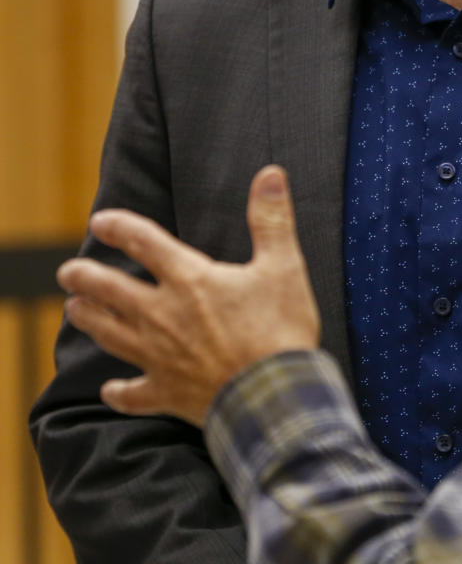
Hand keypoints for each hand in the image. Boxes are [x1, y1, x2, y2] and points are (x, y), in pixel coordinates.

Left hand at [57, 165, 319, 426]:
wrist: (273, 397)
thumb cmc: (279, 330)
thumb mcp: (283, 266)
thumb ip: (271, 218)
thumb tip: (270, 174)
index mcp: (189, 280)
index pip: (144, 243)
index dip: (120, 228)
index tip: (100, 221)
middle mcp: (163, 315)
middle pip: (112, 291)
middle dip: (86, 278)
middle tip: (68, 271)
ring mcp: (160, 357)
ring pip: (111, 335)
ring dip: (90, 321)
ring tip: (74, 310)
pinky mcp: (166, 393)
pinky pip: (133, 394)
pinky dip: (120, 393)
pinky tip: (110, 391)